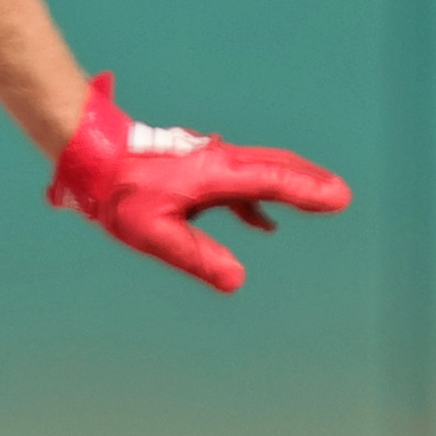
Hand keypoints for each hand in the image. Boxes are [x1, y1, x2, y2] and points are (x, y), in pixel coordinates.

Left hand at [47, 73, 351, 292]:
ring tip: (320, 199)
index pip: (273, 181)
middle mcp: (220, 161)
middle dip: (311, 181)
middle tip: (342, 195)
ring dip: (291, 183)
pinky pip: (238, 181)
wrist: (93, 155)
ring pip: (260, 169)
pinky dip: (257, 198)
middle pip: (277, 167)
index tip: (339, 198)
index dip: (308, 191)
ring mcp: (210, 161)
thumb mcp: (153, 233)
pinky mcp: (197, 167)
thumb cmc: (119, 193)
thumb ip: (197, 256)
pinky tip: (264, 223)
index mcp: (216, 174)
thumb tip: (237, 280)